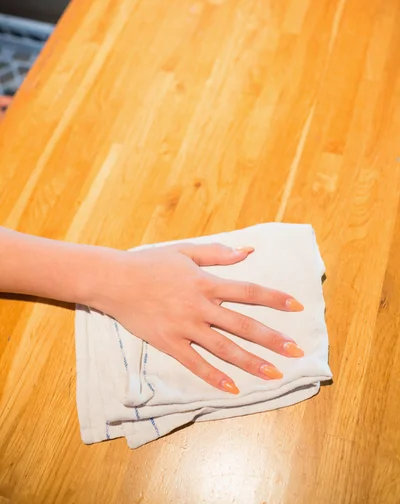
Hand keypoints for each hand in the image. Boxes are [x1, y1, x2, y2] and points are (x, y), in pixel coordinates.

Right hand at [83, 243, 304, 393]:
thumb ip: (217, 253)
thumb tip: (248, 251)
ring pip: (224, 348)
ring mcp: (185, 327)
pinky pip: (195, 364)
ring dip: (251, 362)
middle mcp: (200, 307)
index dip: (274, 299)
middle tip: (296, 351)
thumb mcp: (185, 252)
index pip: (248, 292)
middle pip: (243, 325)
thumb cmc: (150, 263)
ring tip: (274, 374)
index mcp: (206, 283)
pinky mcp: (170, 343)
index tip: (297, 307)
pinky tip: (233, 388)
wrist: (115, 280)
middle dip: (272, 338)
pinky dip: (214, 377)